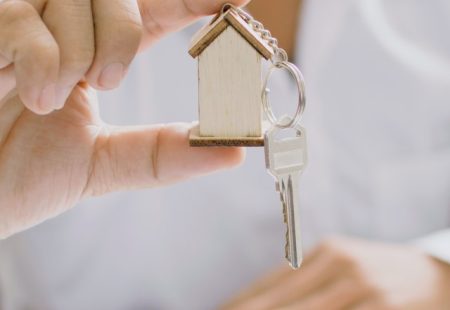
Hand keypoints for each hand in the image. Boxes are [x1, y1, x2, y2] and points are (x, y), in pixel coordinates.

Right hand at [0, 0, 249, 237]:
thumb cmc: (26, 177)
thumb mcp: (106, 166)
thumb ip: (164, 155)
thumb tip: (234, 153)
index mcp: (96, 56)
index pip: (154, 12)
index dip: (193, 1)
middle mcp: (64, 31)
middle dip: (123, 31)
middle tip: (105, 80)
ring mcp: (24, 22)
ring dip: (79, 53)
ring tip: (52, 101)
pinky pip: (25, 17)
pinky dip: (43, 58)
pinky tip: (34, 95)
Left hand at [224, 237, 449, 309]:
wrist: (437, 276)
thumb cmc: (378, 272)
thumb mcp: (342, 265)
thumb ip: (306, 280)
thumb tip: (260, 300)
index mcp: (326, 251)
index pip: (273, 283)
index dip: (243, 302)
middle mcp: (341, 264)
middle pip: (284, 301)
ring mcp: (362, 285)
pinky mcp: (382, 305)